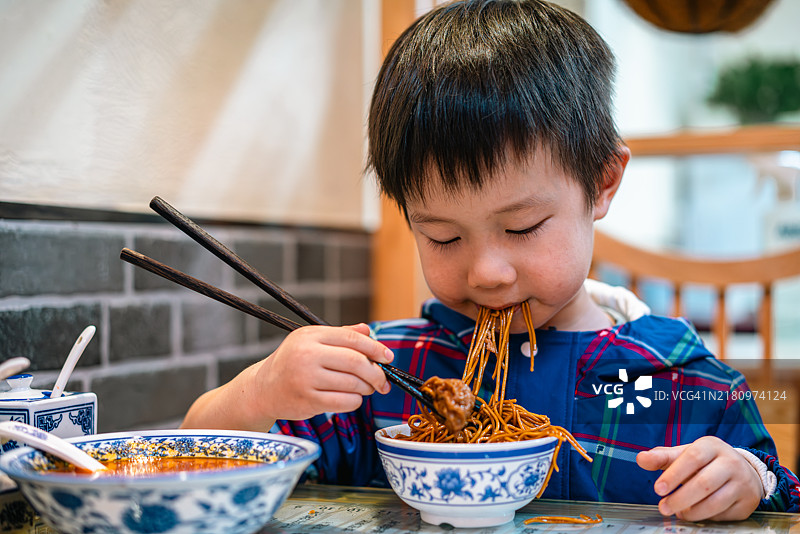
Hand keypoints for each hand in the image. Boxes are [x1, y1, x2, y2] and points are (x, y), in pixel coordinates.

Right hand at [251, 323, 393, 421]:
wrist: (263, 389)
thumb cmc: (291, 363)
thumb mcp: (311, 342)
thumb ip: (340, 335)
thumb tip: (367, 330)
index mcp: (310, 336)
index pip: (352, 338)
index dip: (375, 348)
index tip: (388, 357)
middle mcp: (307, 354)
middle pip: (355, 362)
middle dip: (376, 373)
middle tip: (383, 380)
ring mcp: (306, 378)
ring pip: (352, 384)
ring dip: (366, 388)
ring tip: (366, 388)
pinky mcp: (308, 401)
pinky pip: (345, 402)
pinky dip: (355, 401)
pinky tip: (351, 398)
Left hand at [636, 436, 762, 520]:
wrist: (742, 471)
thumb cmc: (705, 462)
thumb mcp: (684, 455)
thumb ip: (662, 457)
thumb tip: (641, 459)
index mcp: (712, 446)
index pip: (693, 458)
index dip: (675, 474)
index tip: (658, 489)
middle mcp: (731, 462)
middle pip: (704, 483)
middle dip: (680, 498)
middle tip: (663, 507)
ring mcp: (742, 483)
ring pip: (715, 502)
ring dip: (692, 511)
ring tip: (678, 512)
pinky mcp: (747, 502)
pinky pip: (724, 514)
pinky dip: (706, 517)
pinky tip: (695, 514)